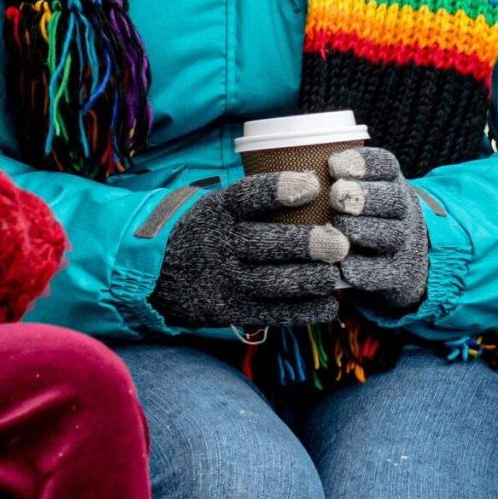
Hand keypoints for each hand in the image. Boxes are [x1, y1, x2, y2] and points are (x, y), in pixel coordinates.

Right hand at [150, 172, 342, 330]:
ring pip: (271, 282)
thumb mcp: (218, 205)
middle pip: (265, 243)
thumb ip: (258, 201)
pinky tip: (327, 305)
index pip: (247, 196)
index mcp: (219, 210)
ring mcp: (227, 279)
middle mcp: (221, 244)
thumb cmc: (208, 229)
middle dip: (305, 244)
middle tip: (338, 243)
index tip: (312, 185)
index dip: (279, 189)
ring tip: (333, 275)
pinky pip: (272, 313)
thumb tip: (320, 185)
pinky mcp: (233, 309)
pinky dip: (304, 312)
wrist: (159, 272)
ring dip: (307, 280)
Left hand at [327, 146, 431, 314]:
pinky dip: (366, 269)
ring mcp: (403, 242)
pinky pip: (387, 272)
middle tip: (335, 197)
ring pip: (393, 234)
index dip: (362, 163)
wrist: (399, 258)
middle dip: (364, 196)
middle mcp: (402, 210)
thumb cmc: (360, 217)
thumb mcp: (355, 192)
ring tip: (338, 228)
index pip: (385, 164)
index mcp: (389, 182)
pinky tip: (344, 267)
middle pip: (394, 198)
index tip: (333, 165)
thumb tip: (291, 172)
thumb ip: (331, 183)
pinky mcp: (398, 274)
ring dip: (364, 230)